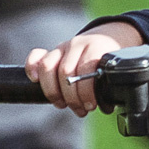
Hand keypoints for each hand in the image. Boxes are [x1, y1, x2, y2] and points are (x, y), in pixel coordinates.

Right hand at [25, 22, 144, 115]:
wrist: (109, 38)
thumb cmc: (111, 60)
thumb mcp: (116, 69)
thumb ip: (112, 82)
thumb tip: (109, 105)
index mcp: (96, 48)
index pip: (86, 70)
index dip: (86, 92)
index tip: (91, 106)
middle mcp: (77, 45)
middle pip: (65, 73)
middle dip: (72, 97)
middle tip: (80, 110)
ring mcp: (63, 47)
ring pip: (48, 67)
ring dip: (53, 92)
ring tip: (62, 104)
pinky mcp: (52, 52)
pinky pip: (36, 57)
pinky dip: (32, 68)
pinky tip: (36, 82)